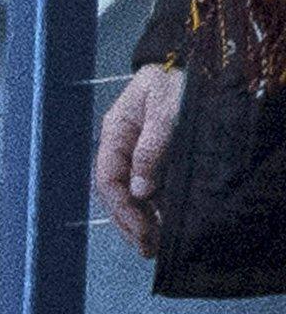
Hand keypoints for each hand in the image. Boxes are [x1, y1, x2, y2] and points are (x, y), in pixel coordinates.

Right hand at [92, 64, 185, 256]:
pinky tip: (167, 224)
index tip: (142, 230)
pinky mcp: (162, 157)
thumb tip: (142, 191)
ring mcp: (143, 152)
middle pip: (117, 191)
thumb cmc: (180, 80)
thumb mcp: (166, 110)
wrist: (205, 64)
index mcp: (116, 131)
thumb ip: (153, 148)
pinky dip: (158, 209)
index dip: (122, 207)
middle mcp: (125, 145)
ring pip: (135, 194)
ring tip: (157, 244)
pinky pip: (154, 188)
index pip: (107, 177)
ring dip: (143, 220)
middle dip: (129, 222)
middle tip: (147, 248)